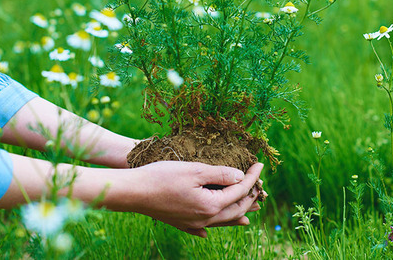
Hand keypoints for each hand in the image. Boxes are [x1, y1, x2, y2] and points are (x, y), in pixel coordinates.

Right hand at [127, 161, 263, 236]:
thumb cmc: (162, 177)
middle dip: (249, 196)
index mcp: (211, 205)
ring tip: (248, 212)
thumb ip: (220, 174)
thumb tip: (240, 176)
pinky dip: (213, 225)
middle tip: (257, 183)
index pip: (239, 190)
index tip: (259, 164)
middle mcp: (204, 219)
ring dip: (236, 214)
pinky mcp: (180, 223)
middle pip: (234, 210)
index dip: (251, 177)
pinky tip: (210, 228)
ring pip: (221, 221)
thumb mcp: (195, 170)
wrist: (133, 192)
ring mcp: (192, 223)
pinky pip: (203, 227)